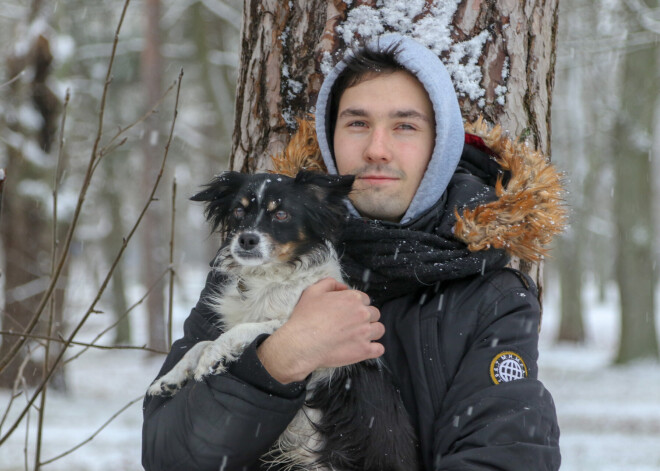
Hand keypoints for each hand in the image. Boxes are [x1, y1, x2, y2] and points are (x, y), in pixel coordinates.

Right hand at [257, 277, 384, 383]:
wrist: (302, 343)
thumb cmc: (305, 317)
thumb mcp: (312, 291)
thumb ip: (329, 283)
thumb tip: (342, 287)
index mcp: (353, 298)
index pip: (365, 299)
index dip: (357, 305)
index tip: (348, 313)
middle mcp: (363, 314)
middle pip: (374, 314)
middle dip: (365, 318)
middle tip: (351, 325)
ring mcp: (365, 333)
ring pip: (379, 330)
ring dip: (371, 332)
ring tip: (358, 337)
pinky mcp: (364, 350)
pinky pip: (379, 349)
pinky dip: (374, 349)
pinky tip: (364, 349)